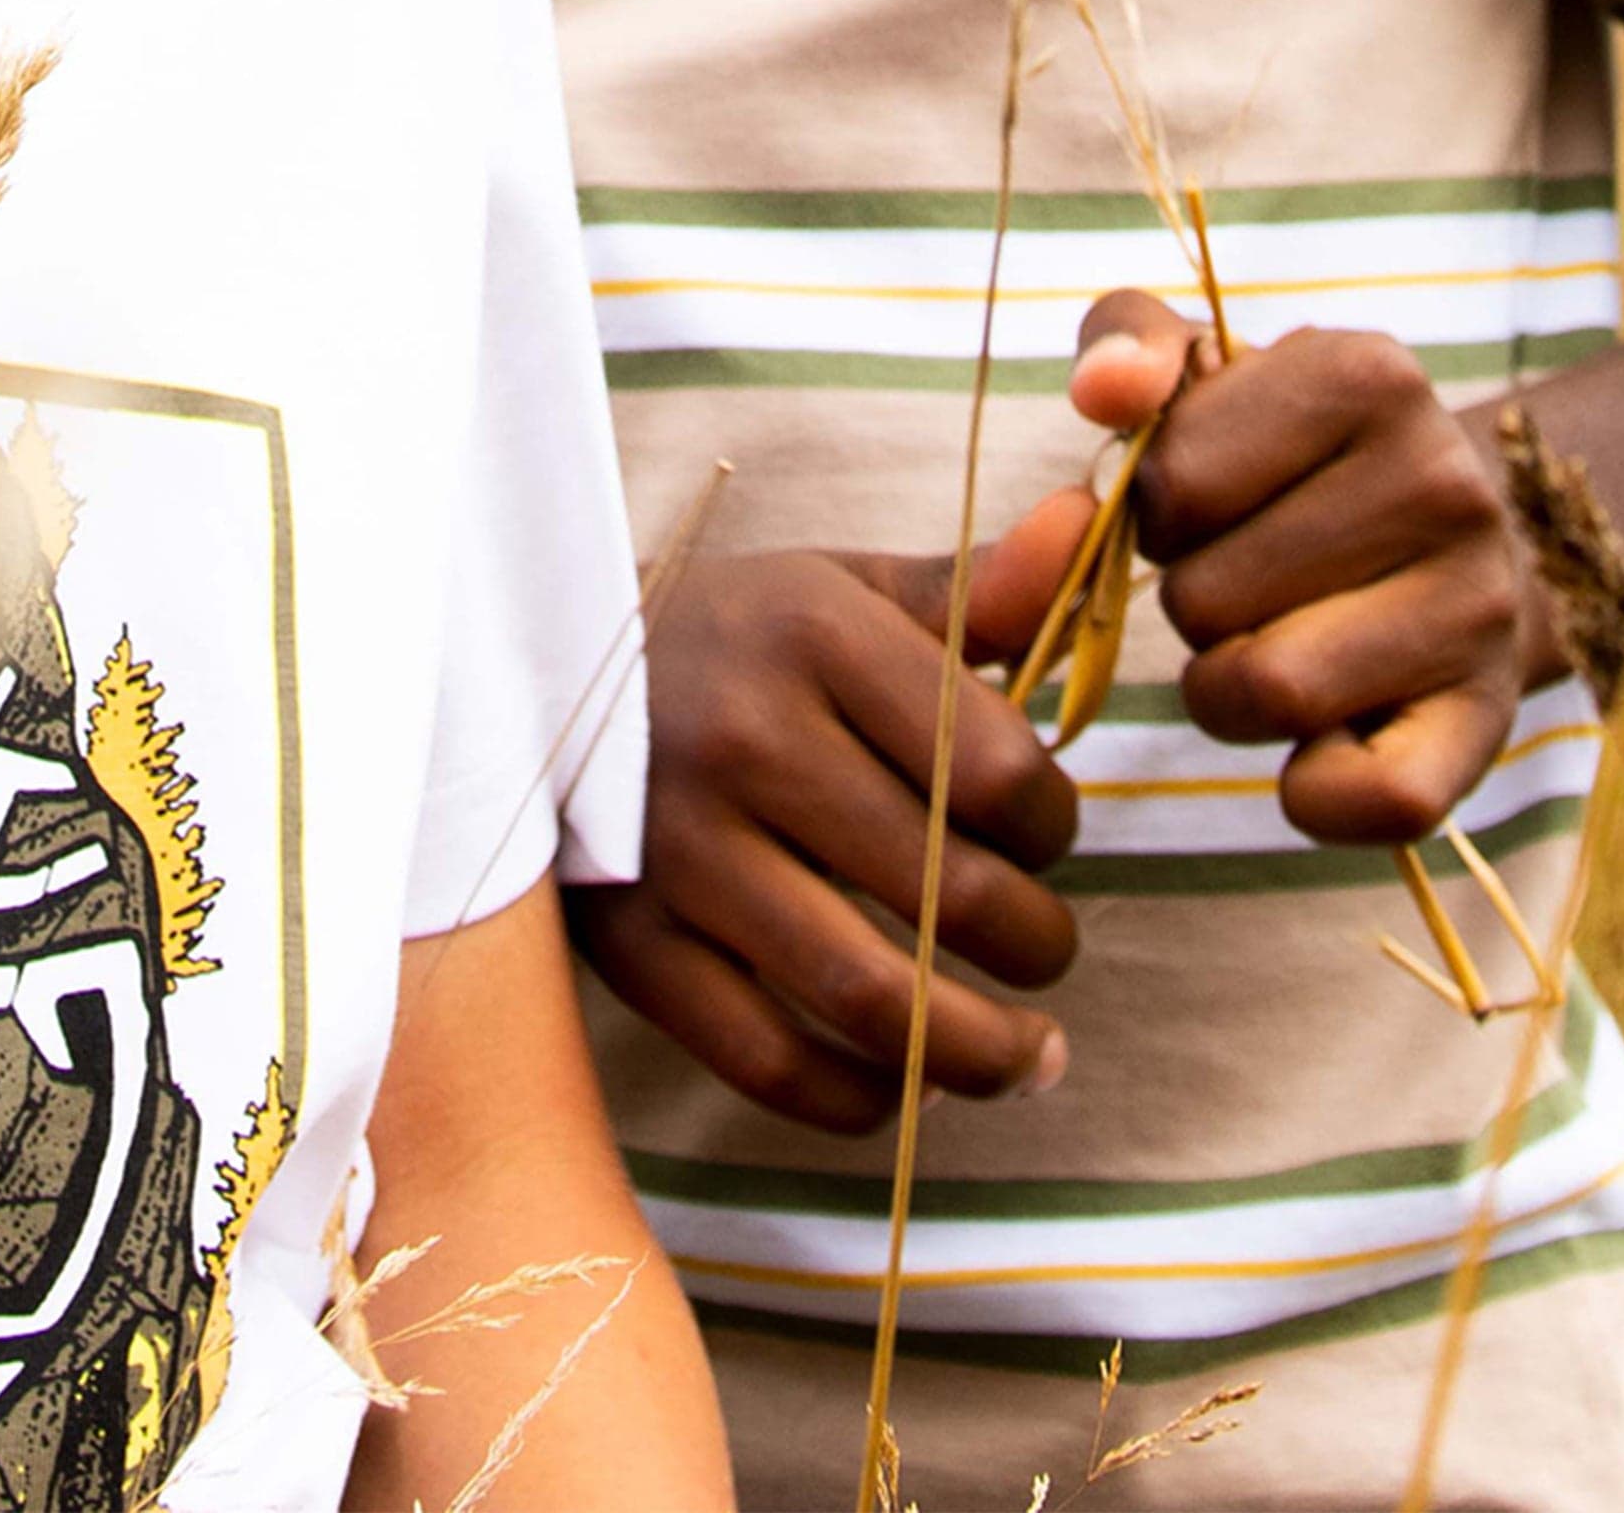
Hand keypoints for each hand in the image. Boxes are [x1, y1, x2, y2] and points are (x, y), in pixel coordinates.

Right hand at [567, 504, 1093, 1134]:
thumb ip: (975, 587)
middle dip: (1037, 945)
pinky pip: (768, 1061)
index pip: (994, 770)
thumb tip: (1087, 526)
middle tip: (1052, 956)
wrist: (536, 679)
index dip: (1054, 824)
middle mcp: (747, 740)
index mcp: (814, 635)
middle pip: (949, 890)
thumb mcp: (843, 588)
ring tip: (1032, 1057)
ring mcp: (681, 852)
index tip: (1049, 836)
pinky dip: (861, 1096)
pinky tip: (912, 1084)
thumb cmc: (735, 639)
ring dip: (979, 1051)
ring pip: (868, 996)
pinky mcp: (631, 946)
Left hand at [1069, 296, 1530, 844]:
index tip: (1214, 501)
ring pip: (1265, 693)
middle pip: (1205, 597)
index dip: (1159, 510)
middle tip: (1251, 581)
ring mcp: (1479, 607)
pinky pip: (1368, 799)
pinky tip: (1324, 741)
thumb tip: (1100, 389)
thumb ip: (1129, 345)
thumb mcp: (1213, 375)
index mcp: (1368, 374)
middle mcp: (1443, 481)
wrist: (1461, 551)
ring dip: (1230, 691)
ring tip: (1278, 642)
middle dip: (1195, 603)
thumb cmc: (1298, 464)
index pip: (1170, 480)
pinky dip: (1316, 794)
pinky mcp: (1488, 723)